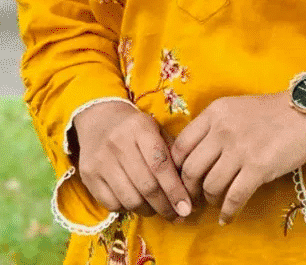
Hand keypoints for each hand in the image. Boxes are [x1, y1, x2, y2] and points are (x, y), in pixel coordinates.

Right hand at [73, 100, 191, 221]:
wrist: (99, 119)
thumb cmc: (135, 128)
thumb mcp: (156, 130)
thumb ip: (172, 153)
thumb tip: (187, 188)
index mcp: (140, 128)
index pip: (161, 165)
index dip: (175, 190)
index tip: (186, 208)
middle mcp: (118, 143)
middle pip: (147, 186)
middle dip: (165, 206)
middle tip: (176, 215)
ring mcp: (101, 161)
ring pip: (130, 199)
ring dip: (148, 210)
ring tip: (157, 209)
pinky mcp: (88, 176)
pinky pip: (112, 205)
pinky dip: (128, 209)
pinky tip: (136, 202)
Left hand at [170, 91, 305, 224]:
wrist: (305, 112)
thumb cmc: (270, 112)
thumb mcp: (235, 108)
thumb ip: (214, 127)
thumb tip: (194, 156)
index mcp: (215, 112)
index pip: (180, 145)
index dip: (176, 168)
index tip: (181, 179)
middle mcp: (223, 130)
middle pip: (190, 169)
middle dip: (189, 189)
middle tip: (195, 197)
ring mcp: (240, 149)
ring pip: (210, 185)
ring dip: (210, 200)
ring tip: (216, 202)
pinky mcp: (258, 167)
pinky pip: (234, 197)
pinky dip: (228, 212)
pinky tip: (227, 217)